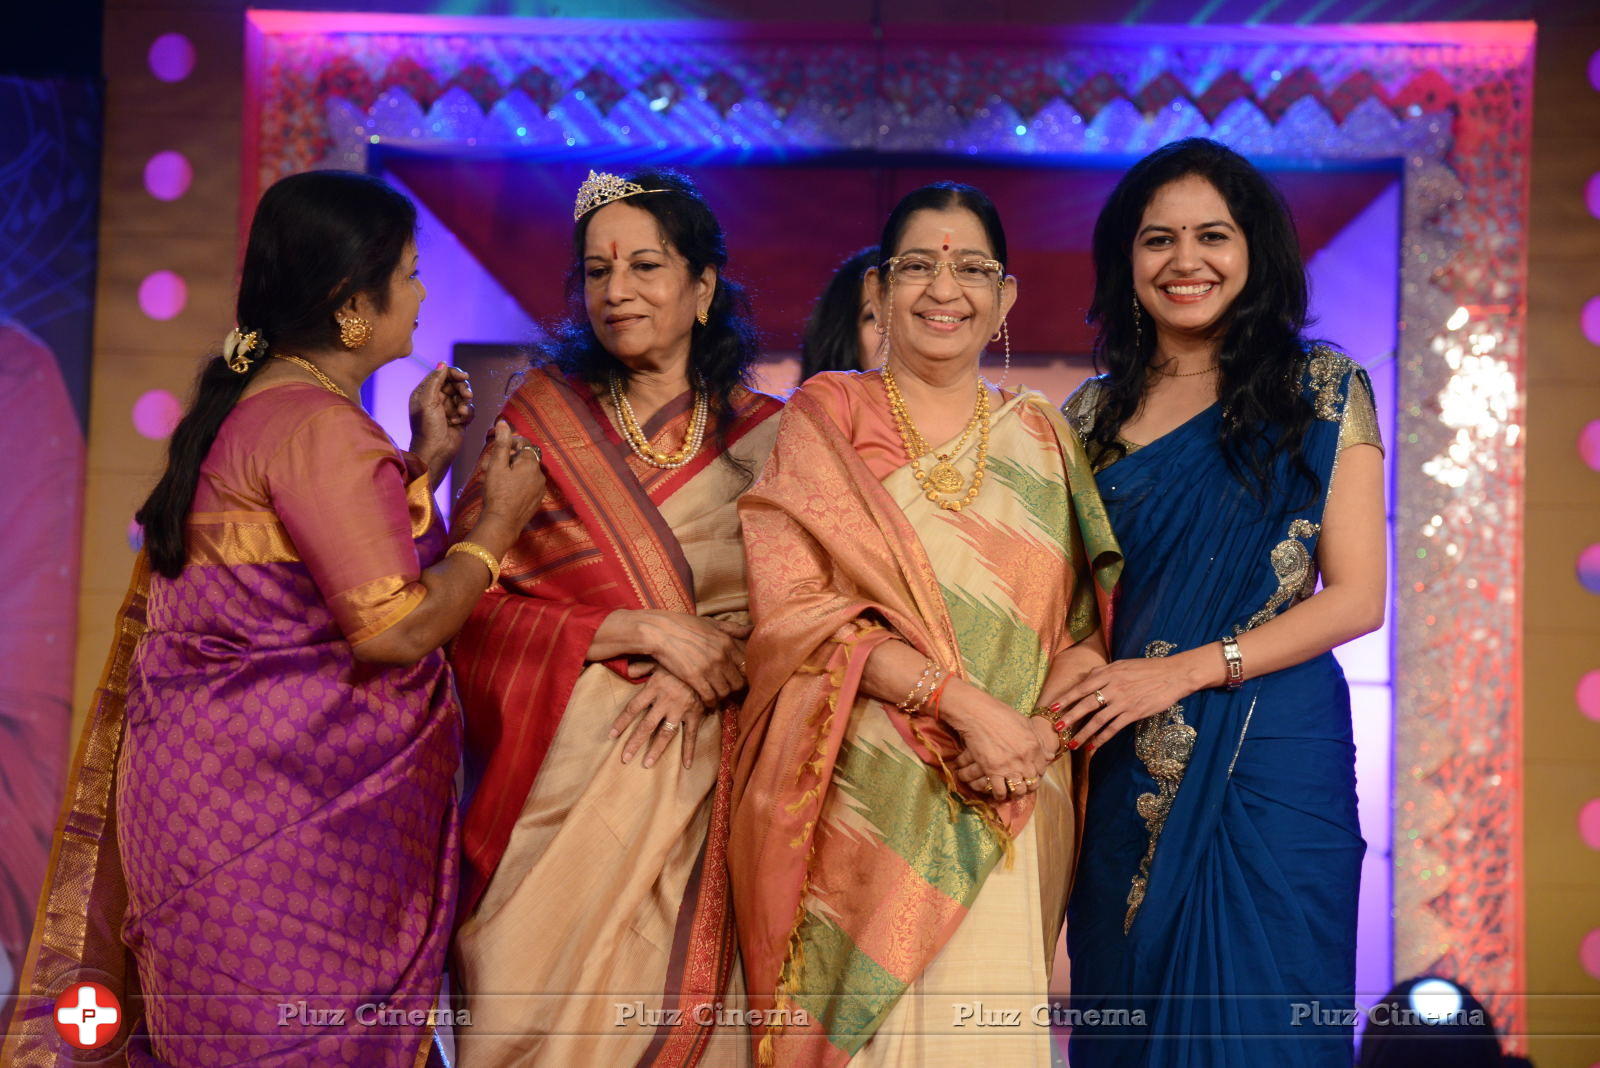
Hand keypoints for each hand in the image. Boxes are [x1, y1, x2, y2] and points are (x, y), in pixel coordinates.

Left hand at [409, 363, 473, 469]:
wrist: (435, 451)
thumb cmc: (427, 428)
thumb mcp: (427, 401)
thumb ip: (435, 380)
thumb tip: (442, 363)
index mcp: (425, 392)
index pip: (441, 374)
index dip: (454, 373)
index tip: (464, 376)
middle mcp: (436, 399)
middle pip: (455, 383)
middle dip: (462, 388)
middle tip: (466, 395)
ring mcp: (448, 409)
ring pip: (464, 396)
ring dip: (465, 403)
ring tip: (461, 412)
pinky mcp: (459, 419)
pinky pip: (469, 409)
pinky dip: (467, 414)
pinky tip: (459, 422)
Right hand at [478, 419, 545, 531]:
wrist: (502, 523)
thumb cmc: (497, 493)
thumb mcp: (496, 465)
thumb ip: (501, 443)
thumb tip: (503, 423)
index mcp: (531, 463)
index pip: (523, 444)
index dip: (509, 443)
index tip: (496, 450)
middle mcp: (539, 474)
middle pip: (523, 459)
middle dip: (506, 460)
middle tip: (488, 467)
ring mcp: (540, 489)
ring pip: (524, 473)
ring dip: (510, 473)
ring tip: (492, 480)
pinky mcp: (536, 501)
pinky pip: (527, 486)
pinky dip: (516, 485)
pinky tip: (502, 492)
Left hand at [609, 669, 712, 768]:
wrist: (706, 663)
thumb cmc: (679, 662)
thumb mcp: (659, 660)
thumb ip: (642, 666)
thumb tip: (627, 670)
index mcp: (653, 688)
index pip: (633, 708)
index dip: (621, 722)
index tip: (611, 735)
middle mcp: (665, 701)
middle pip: (646, 726)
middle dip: (634, 743)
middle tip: (625, 758)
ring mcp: (680, 710)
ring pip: (666, 734)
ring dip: (656, 750)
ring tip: (647, 764)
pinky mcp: (695, 714)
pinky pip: (691, 735)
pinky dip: (689, 750)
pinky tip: (686, 765)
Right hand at [633, 612, 748, 705]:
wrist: (660, 631)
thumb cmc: (684, 625)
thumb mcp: (711, 623)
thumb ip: (732, 628)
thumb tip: (752, 630)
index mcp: (727, 641)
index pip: (747, 665)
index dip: (745, 674)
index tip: (738, 677)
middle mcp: (722, 655)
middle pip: (739, 682)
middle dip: (734, 687)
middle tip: (728, 689)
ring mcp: (709, 667)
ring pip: (726, 691)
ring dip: (722, 695)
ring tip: (717, 694)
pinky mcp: (695, 678)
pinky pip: (710, 697)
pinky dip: (711, 702)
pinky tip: (707, 701)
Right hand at [940, 680, 1050, 801]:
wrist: (978, 713)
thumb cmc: (999, 713)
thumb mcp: (1024, 723)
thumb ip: (1036, 739)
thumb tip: (1048, 754)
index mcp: (1034, 746)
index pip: (1042, 768)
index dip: (1037, 774)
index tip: (1031, 776)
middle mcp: (1025, 758)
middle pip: (1032, 782)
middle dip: (1028, 787)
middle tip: (1022, 787)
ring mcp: (1009, 765)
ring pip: (1018, 790)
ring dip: (1015, 793)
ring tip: (1011, 793)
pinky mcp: (992, 770)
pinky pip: (1000, 790)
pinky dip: (999, 795)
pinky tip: (998, 794)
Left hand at [1058, 656, 1201, 752]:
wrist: (1173, 674)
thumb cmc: (1146, 669)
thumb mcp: (1122, 664)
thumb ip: (1103, 672)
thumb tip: (1085, 679)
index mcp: (1109, 673)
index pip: (1082, 687)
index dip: (1065, 698)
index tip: (1051, 708)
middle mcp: (1113, 687)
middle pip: (1086, 704)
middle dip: (1069, 717)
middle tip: (1056, 728)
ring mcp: (1124, 701)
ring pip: (1098, 720)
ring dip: (1083, 733)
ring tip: (1073, 744)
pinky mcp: (1134, 713)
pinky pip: (1114, 728)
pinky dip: (1102, 738)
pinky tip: (1094, 745)